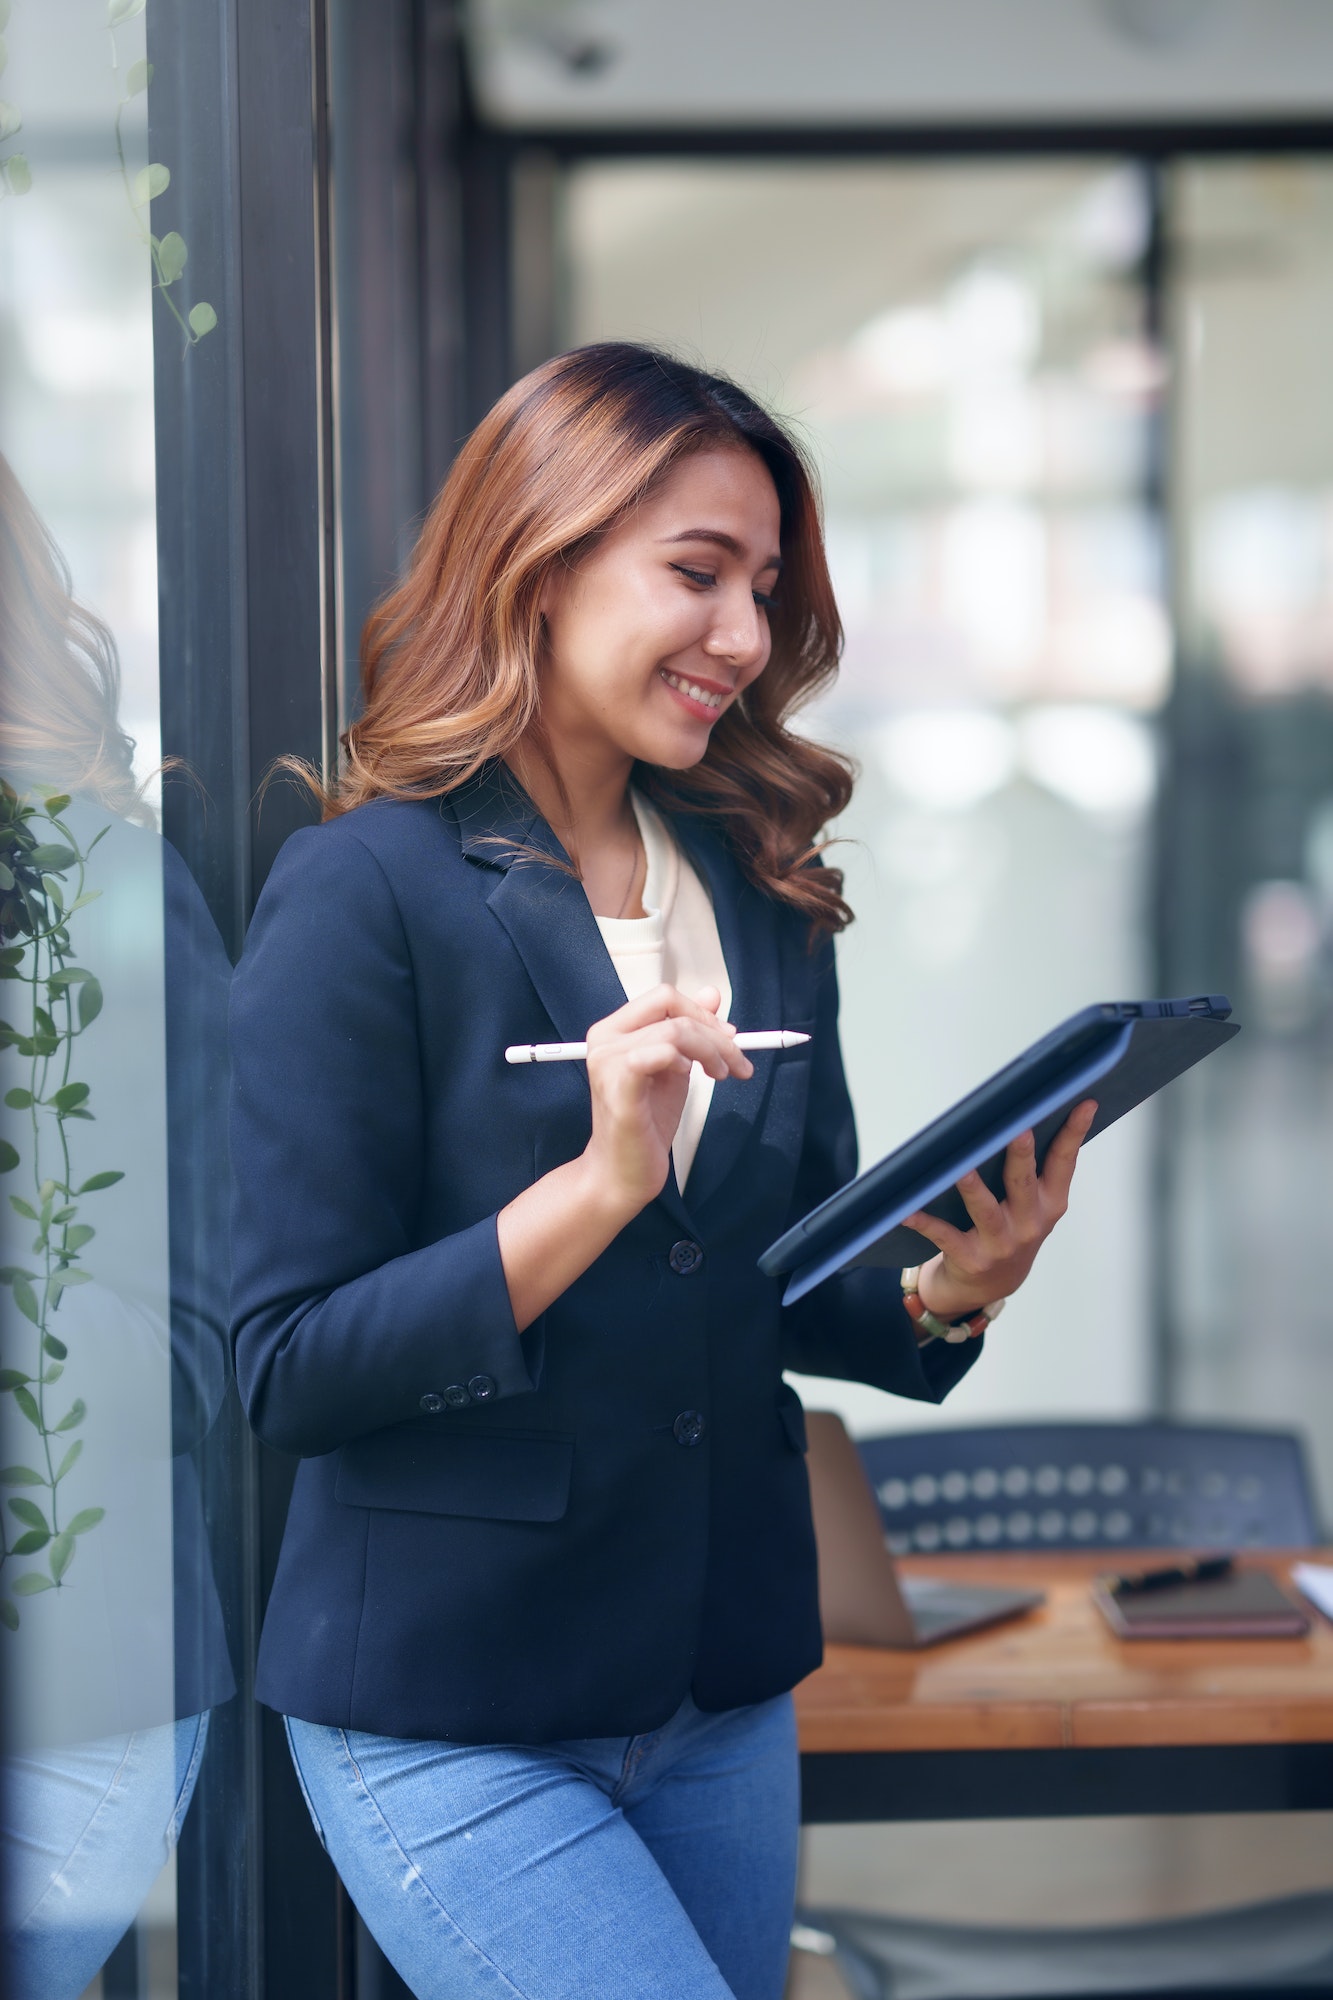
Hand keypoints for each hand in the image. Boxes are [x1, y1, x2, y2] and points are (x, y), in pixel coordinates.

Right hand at [582, 983, 752, 1217]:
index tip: (727, 1036)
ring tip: (720, 1074)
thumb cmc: (644, 1124)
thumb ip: (689, 1031)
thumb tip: (711, 995)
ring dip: (711, 1051)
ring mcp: (609, 1063)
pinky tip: (689, 1076)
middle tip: (734, 1060)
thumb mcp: (675, 1068)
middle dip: (713, 1030)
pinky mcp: (621, 1089)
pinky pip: (659, 1053)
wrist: (622, 1172)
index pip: (663, 997)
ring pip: (675, 1030)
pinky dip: (683, 1060)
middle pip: (670, 1006)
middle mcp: (605, 1041)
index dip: (701, 1012)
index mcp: (614, 1031)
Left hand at [905, 1098, 1097, 1323]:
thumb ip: (1034, 1170)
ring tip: (960, 1169)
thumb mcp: (1035, 1206)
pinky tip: (907, 1210)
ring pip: (984, 1209)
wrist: (990, 1286)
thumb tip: (1021, 1115)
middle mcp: (1029, 1223)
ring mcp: (1000, 1243)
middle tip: (1019, 1129)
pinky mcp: (971, 1258)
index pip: (1064, 1162)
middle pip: (1022, 1181)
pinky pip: (944, 1236)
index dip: (1074, 1132)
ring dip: (971, 1188)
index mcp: (1050, 1203)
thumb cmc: (1012, 1231)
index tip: (1084, 1103)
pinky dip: (924, 1222)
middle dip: (1021, 1155)